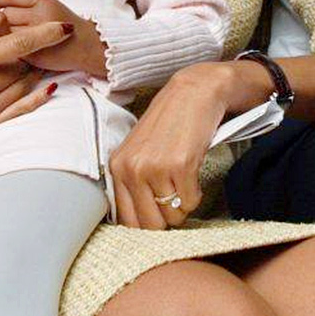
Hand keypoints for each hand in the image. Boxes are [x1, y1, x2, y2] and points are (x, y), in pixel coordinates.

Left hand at [0, 0, 106, 75]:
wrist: (88, 47)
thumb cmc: (67, 28)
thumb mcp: (51, 6)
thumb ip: (27, 5)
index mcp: (45, 2)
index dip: (0, 1)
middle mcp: (40, 16)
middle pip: (5, 14)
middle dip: (0, 20)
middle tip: (1, 26)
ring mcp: (36, 36)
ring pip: (5, 32)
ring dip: (1, 35)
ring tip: (6, 39)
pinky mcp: (32, 54)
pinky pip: (10, 49)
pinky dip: (6, 49)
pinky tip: (10, 49)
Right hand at [0, 21, 73, 146]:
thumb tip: (3, 45)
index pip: (15, 46)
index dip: (44, 35)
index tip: (63, 26)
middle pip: (20, 68)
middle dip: (33, 55)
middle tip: (44, 43)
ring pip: (18, 88)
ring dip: (31, 74)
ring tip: (41, 61)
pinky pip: (12, 114)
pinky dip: (32, 100)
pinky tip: (46, 89)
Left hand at [108, 62, 238, 228]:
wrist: (196, 91)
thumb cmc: (170, 120)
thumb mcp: (139, 149)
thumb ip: (133, 180)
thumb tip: (142, 219)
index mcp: (117, 166)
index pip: (127, 219)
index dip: (147, 222)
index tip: (159, 214)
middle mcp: (133, 169)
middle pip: (150, 224)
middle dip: (167, 217)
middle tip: (175, 198)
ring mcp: (156, 167)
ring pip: (173, 215)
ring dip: (183, 205)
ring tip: (184, 182)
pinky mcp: (181, 165)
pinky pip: (191, 202)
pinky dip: (197, 195)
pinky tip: (194, 175)